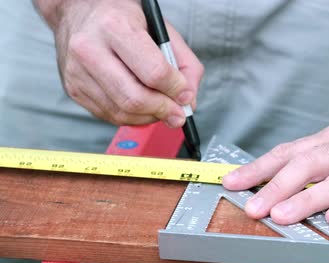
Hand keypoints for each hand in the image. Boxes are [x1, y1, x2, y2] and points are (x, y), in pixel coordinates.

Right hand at [40, 0, 203, 126]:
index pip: (153, 72)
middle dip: (164, 110)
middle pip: (135, 98)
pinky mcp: (73, 89)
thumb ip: (185, 64)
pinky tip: (142, 107)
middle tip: (178, 113)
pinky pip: (110, 115)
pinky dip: (133, 117)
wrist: (80, 12)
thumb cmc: (125, 20)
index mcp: (115, 27)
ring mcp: (78, 72)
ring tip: (162, 109)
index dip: (175, 89)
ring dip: (150, 117)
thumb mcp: (162, 30)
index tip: (186, 95)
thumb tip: (188, 101)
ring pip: (122, 112)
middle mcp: (90, 49)